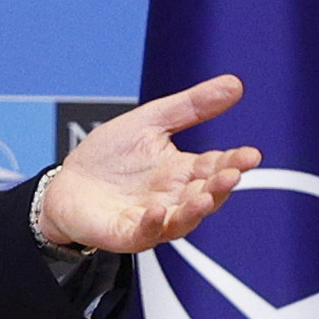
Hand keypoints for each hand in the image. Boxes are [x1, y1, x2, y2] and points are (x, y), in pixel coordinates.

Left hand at [32, 74, 262, 257]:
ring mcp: (151, 218)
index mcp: (181, 171)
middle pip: (205, 196)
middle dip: (220, 187)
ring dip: (195, 210)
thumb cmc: (108, 158)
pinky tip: (157, 210)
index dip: (234, 162)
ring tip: (205, 196)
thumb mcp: (151, 121)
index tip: (251, 155)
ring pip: (182, 220)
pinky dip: (153, 224)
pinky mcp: (126, 233)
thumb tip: (234, 85)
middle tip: (233, 174)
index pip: (215, 167)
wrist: (66, 184)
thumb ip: (192, 106)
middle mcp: (171, 197)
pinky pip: (145, 233)